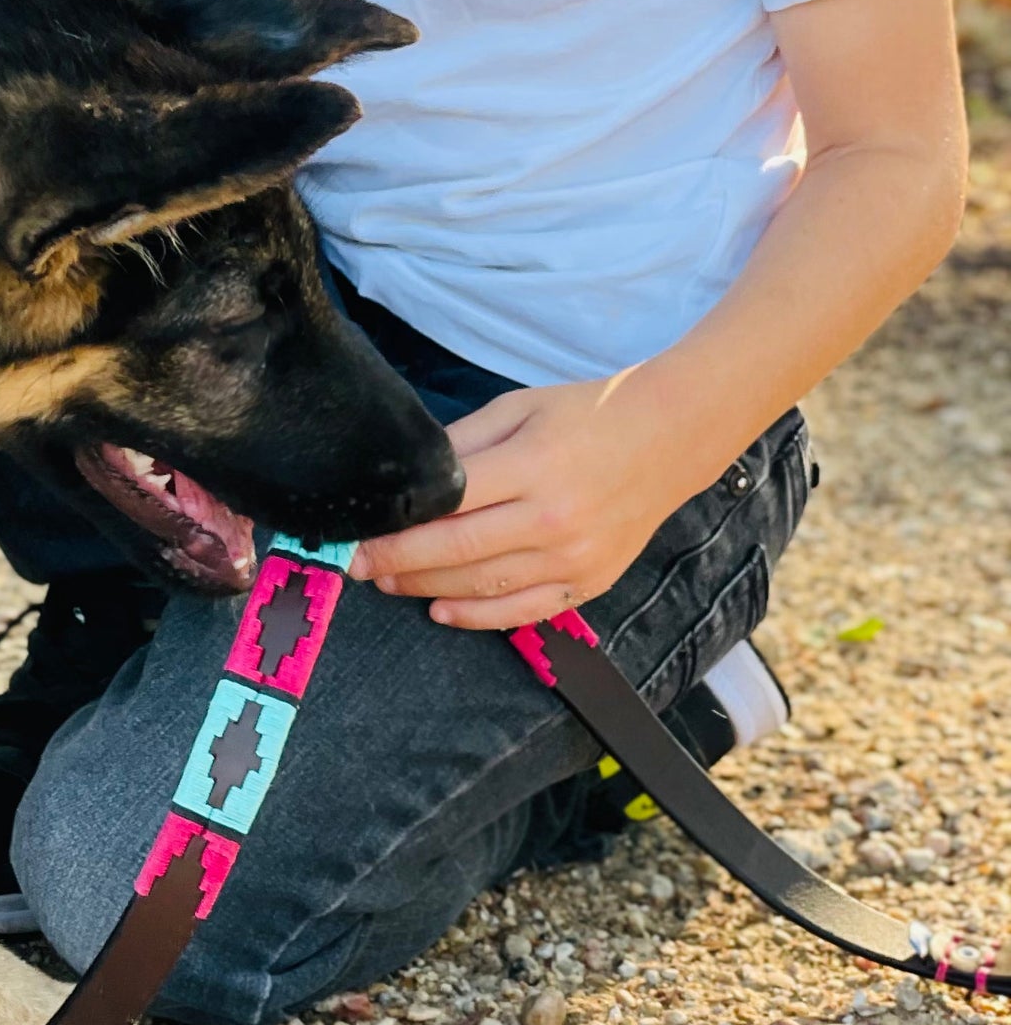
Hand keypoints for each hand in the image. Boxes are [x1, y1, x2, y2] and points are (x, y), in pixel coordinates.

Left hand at [351, 375, 708, 631]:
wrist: (667, 439)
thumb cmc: (585, 415)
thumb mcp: (518, 408)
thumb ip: (463, 443)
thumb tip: (409, 476)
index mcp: (532, 466)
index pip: (446, 504)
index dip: (395, 524)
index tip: (358, 532)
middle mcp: (553, 519)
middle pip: (458, 550)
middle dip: (398, 562)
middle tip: (358, 566)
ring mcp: (574, 557)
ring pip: (484, 585)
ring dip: (428, 589)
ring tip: (390, 582)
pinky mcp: (590, 581)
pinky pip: (525, 610)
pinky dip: (479, 616)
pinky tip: (442, 611)